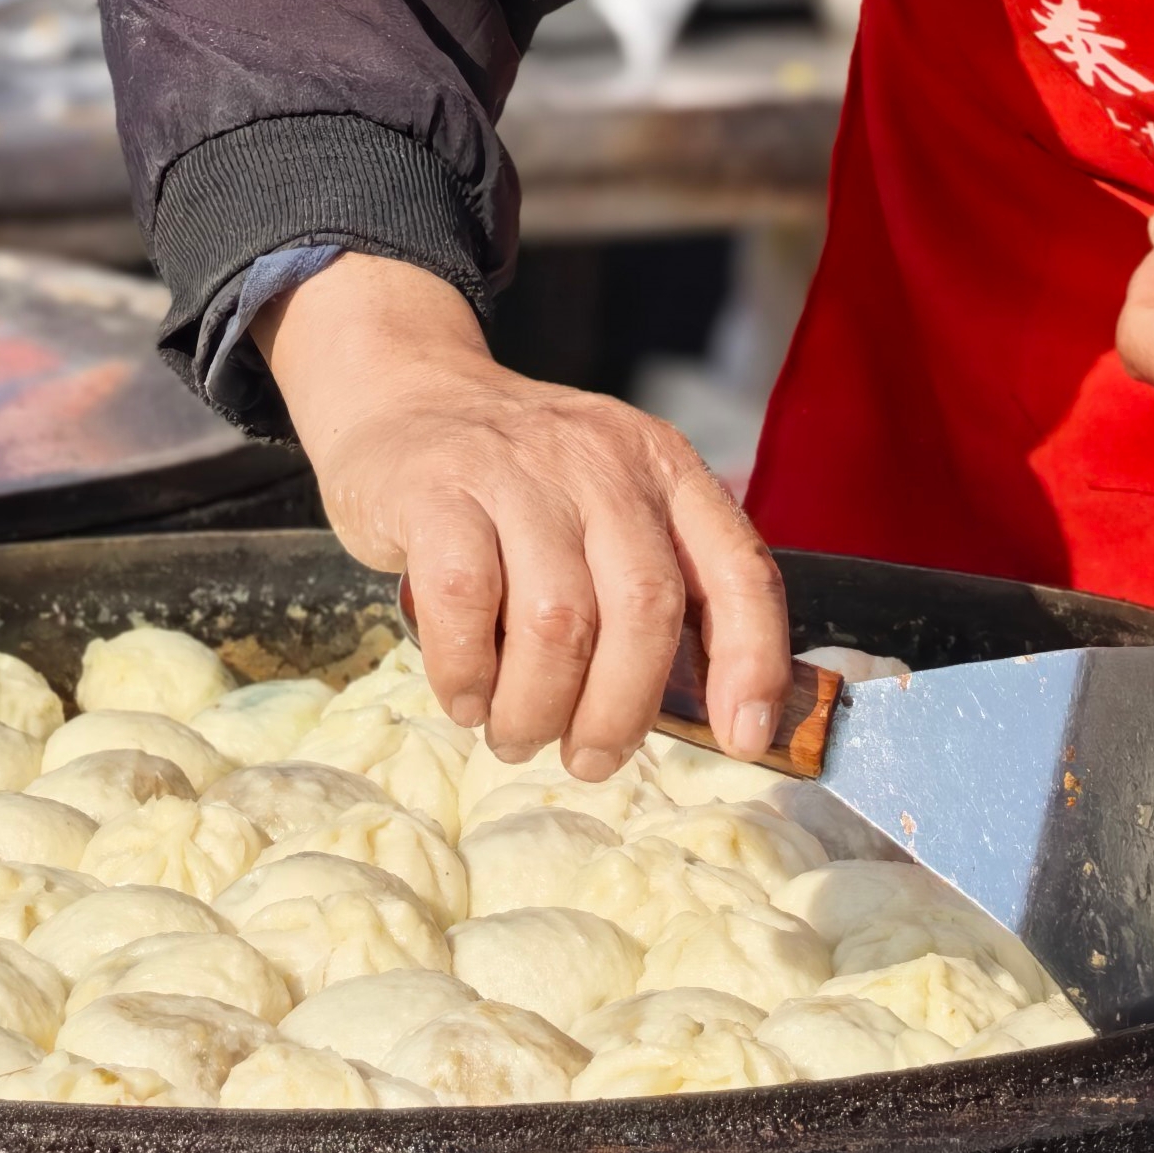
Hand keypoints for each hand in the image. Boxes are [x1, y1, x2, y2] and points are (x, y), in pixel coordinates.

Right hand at [263, 253, 787, 780]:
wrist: (401, 392)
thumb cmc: (514, 480)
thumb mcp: (604, 500)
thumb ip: (647, 579)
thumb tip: (696, 711)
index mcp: (663, 466)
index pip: (739, 568)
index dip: (752, 662)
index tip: (741, 739)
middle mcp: (601, 460)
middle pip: (644, 608)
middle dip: (620, 711)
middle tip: (589, 760)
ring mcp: (516, 469)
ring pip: (556, 619)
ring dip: (538, 706)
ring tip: (518, 734)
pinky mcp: (435, 489)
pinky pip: (465, 603)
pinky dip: (469, 672)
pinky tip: (465, 697)